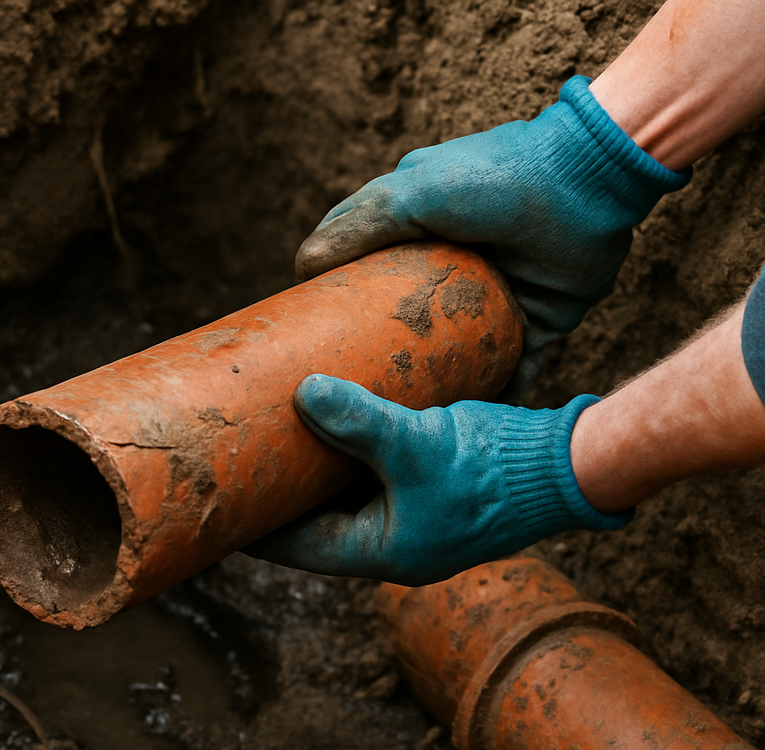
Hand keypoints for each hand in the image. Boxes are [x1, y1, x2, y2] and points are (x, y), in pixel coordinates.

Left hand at [245, 375, 630, 585]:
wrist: (573, 465)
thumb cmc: (497, 469)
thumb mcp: (418, 444)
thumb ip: (359, 420)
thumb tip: (303, 393)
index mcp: (383, 552)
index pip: (297, 548)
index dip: (257, 525)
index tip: (221, 501)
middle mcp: (395, 540)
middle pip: (317, 520)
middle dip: (283, 491)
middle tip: (242, 459)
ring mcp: (416, 515)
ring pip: (346, 494)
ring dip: (318, 468)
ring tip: (280, 433)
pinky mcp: (434, 487)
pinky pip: (374, 473)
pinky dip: (351, 451)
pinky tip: (334, 418)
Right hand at [296, 77, 690, 390]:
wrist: (590, 185)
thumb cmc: (496, 178)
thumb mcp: (415, 193)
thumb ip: (359, 224)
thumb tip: (302, 265)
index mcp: (420, 232)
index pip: (367, 268)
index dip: (339, 299)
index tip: (312, 339)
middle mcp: (452, 268)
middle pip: (408, 320)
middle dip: (386, 355)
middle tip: (355, 392)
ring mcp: (493, 298)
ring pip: (455, 353)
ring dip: (435, 384)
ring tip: (405, 421)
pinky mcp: (532, 324)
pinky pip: (512, 371)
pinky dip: (497, 395)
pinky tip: (472, 427)